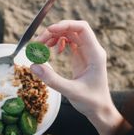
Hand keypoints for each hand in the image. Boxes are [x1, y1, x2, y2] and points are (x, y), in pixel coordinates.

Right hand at [31, 20, 122, 134]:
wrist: (99, 110)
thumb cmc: (91, 102)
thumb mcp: (71, 91)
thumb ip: (52, 79)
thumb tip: (33, 65)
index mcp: (95, 54)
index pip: (82, 28)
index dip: (65, 24)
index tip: (48, 31)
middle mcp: (92, 50)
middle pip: (73, 29)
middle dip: (55, 31)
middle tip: (38, 42)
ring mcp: (86, 52)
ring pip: (69, 34)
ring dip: (54, 36)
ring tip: (41, 46)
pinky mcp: (80, 57)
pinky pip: (69, 42)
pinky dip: (58, 42)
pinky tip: (52, 50)